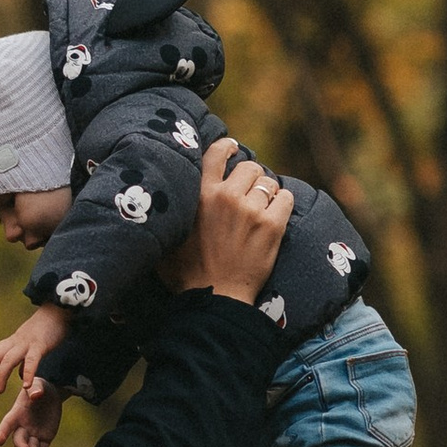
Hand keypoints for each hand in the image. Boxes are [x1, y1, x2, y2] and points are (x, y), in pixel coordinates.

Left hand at [0, 307, 63, 399]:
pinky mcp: (40, 345)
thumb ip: (25, 358)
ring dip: (2, 375)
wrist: (60, 310)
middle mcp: (17, 341)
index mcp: (15, 340)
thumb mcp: (32, 343)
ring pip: (8, 359)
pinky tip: (26, 386)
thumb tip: (21, 374)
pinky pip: (32, 361)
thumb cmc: (47, 328)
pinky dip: (29, 374)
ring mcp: (27, 343)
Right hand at [0, 374, 64, 446]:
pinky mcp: (44, 439)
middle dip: (20, 445)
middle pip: (18, 438)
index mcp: (17, 413)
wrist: (51, 395)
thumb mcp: (37, 384)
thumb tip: (36, 395)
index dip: (2, 432)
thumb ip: (35, 388)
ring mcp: (33, 434)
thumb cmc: (40, 387)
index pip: (7, 424)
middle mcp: (23, 426)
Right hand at [168, 137, 292, 304]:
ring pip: (268, 183)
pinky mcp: (272, 225)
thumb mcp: (168, 234)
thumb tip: (161, 195)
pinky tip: (274, 216)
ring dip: (266, 193)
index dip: (228, 147)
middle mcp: (226, 197)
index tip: (234, 150)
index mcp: (200, 194)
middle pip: (250, 167)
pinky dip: (282, 204)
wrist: (213, 299)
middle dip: (251, 178)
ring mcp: (251, 210)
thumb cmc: (186, 272)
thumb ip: (171, 210)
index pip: (217, 153)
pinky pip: (285, 198)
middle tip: (248, 194)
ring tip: (260, 210)